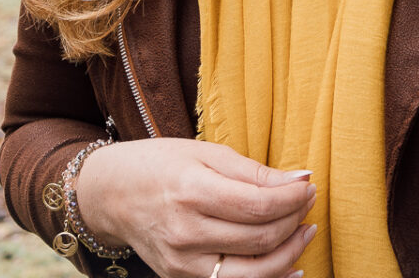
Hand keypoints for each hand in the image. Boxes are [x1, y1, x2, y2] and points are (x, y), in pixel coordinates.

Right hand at [73, 137, 316, 277]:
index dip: (293, 198)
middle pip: (259, 239)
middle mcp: (184, 233)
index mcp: (191, 192)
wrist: (110, 194)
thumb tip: (302, 179)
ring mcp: (180, 263)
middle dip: (295, 221)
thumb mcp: (206, 153)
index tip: (308, 186)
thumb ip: (255, 171)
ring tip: (304, 231)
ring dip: (289, 254)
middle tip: (308, 203)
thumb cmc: (160, 165)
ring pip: (252, 272)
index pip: (259, 206)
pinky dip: (267, 277)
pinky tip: (289, 263)